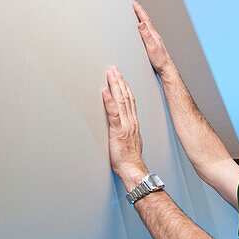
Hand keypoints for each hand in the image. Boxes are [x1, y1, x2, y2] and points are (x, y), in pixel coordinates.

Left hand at [102, 66, 148, 186]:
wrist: (133, 169)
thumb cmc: (130, 159)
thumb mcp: (130, 140)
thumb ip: (127, 130)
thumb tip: (121, 127)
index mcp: (133, 123)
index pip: (130, 100)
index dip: (125, 87)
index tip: (121, 77)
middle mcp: (130, 121)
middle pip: (126, 96)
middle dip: (120, 81)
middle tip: (114, 68)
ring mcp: (124, 125)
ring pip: (121, 101)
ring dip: (115, 85)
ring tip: (110, 73)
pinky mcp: (117, 131)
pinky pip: (113, 113)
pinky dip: (109, 101)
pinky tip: (105, 91)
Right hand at [133, 1, 172, 74]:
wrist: (166, 67)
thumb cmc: (160, 60)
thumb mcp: (151, 47)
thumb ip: (146, 36)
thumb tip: (141, 24)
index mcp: (153, 35)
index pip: (145, 20)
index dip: (140, 11)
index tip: (135, 4)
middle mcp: (154, 36)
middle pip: (146, 21)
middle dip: (140, 12)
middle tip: (136, 5)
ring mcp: (155, 39)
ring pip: (147, 26)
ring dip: (142, 19)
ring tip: (139, 14)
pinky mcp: (153, 44)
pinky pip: (147, 32)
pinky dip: (144, 27)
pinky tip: (143, 30)